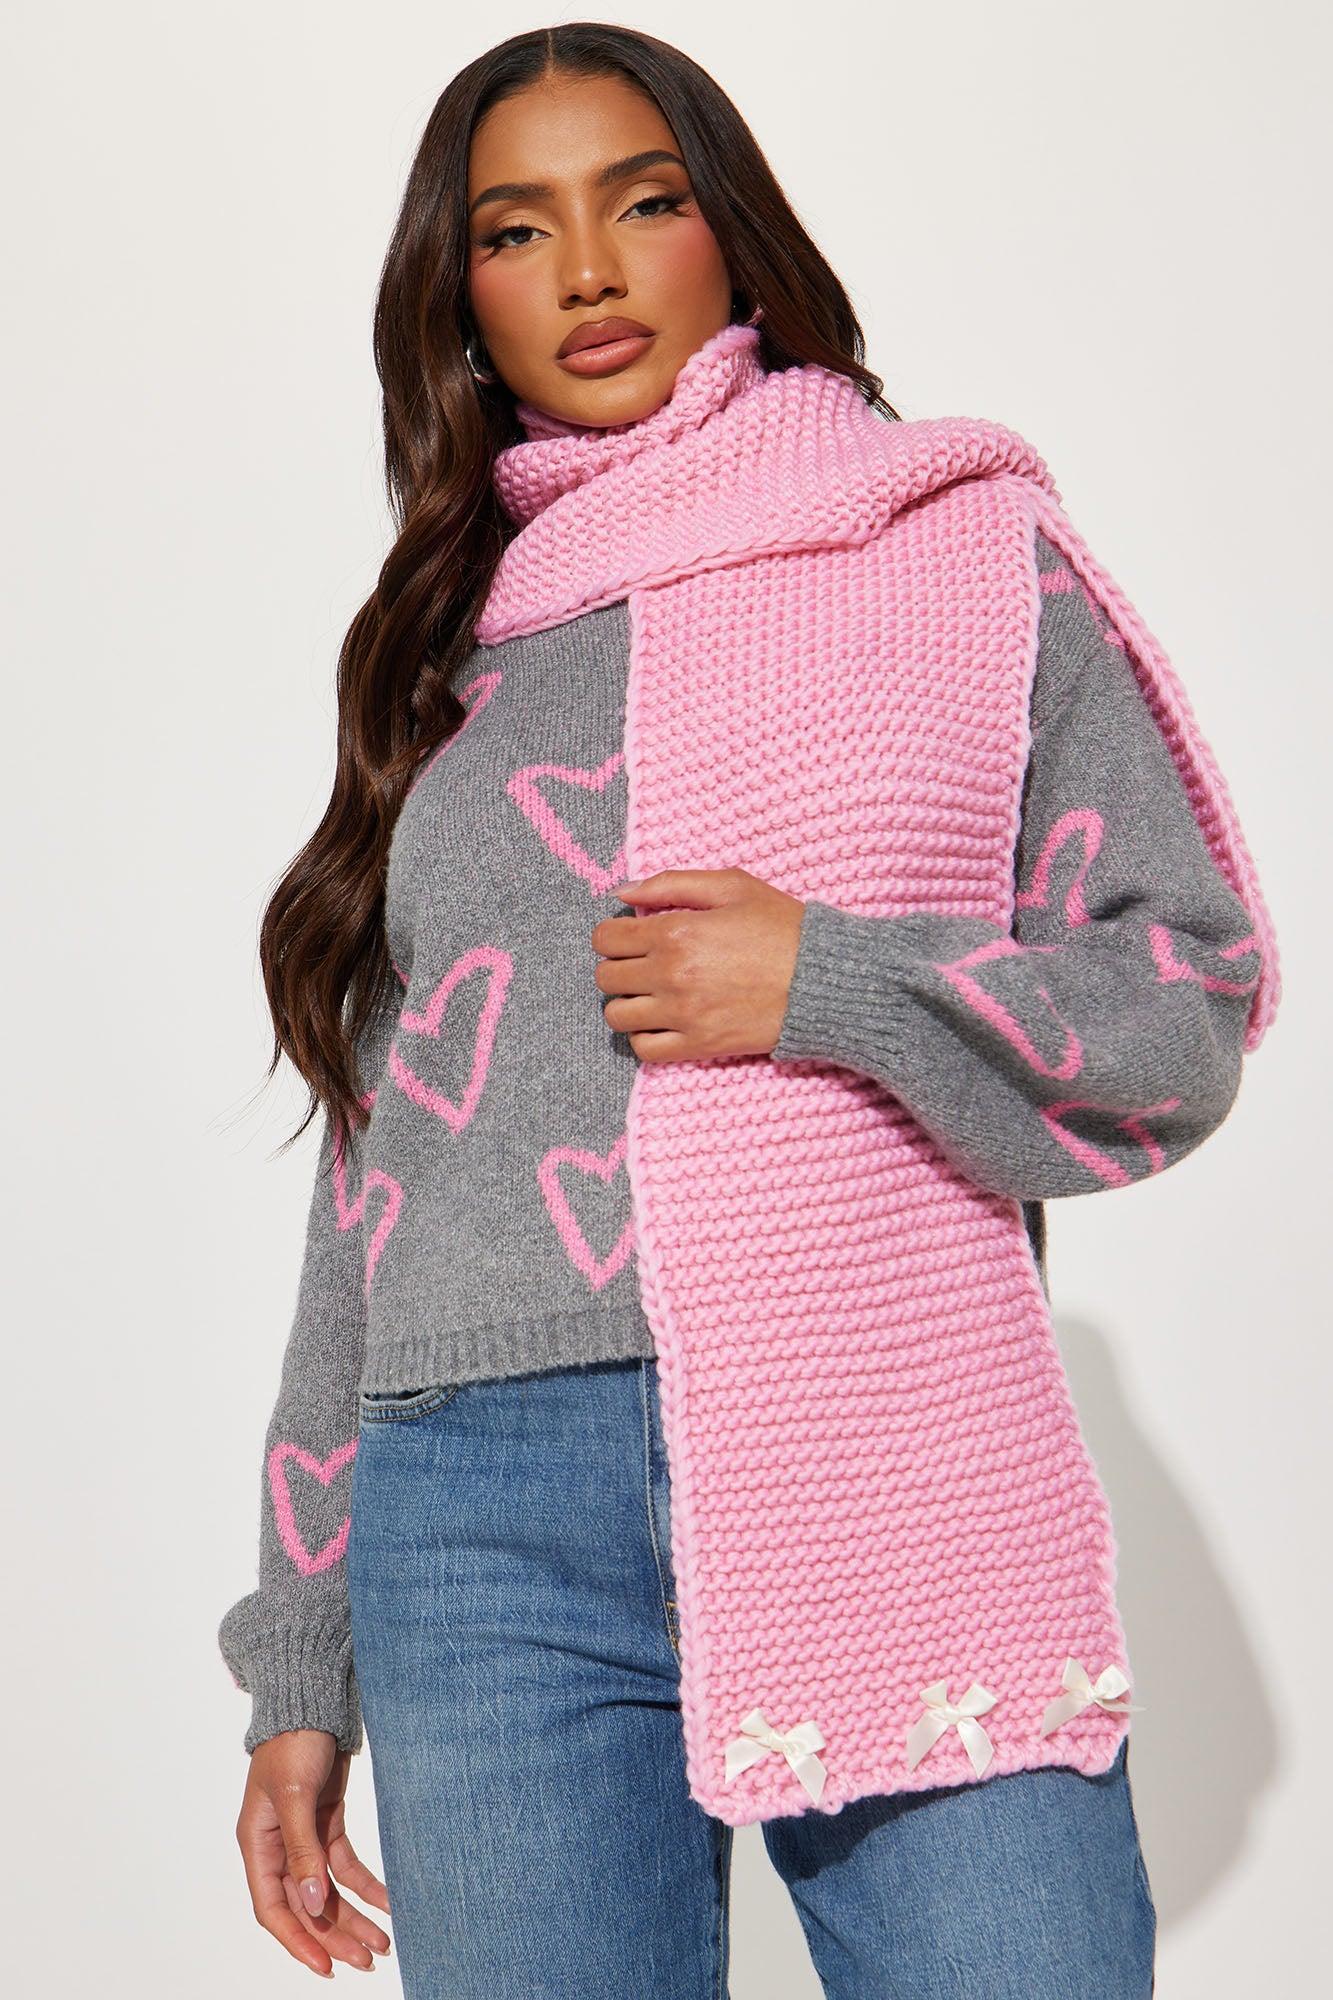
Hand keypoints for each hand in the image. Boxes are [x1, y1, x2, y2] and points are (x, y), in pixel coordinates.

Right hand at [235, 1728, 391, 1976]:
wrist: (314, 1700)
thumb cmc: (292, 1741)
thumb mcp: (294, 1797)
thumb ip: (302, 1851)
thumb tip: (312, 1903)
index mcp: (258, 1844)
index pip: (273, 1908)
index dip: (298, 1940)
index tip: (326, 1966)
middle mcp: (279, 1847)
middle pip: (306, 1905)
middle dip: (335, 1935)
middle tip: (368, 1959)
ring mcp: (305, 1836)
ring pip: (328, 1890)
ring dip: (353, 1917)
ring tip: (382, 1942)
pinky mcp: (328, 1822)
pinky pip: (346, 1865)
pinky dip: (367, 1884)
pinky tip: (388, 1900)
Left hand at [592, 867, 804, 1061]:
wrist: (823, 979)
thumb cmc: (782, 927)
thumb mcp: (732, 887)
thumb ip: (672, 883)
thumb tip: (622, 893)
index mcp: (675, 932)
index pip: (606, 939)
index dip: (613, 934)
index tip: (630, 936)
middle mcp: (671, 975)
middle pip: (606, 977)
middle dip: (619, 966)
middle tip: (643, 963)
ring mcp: (683, 1014)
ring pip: (617, 1016)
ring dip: (627, 1002)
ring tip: (650, 994)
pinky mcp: (699, 1045)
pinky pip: (643, 1049)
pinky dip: (644, 1036)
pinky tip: (662, 1022)